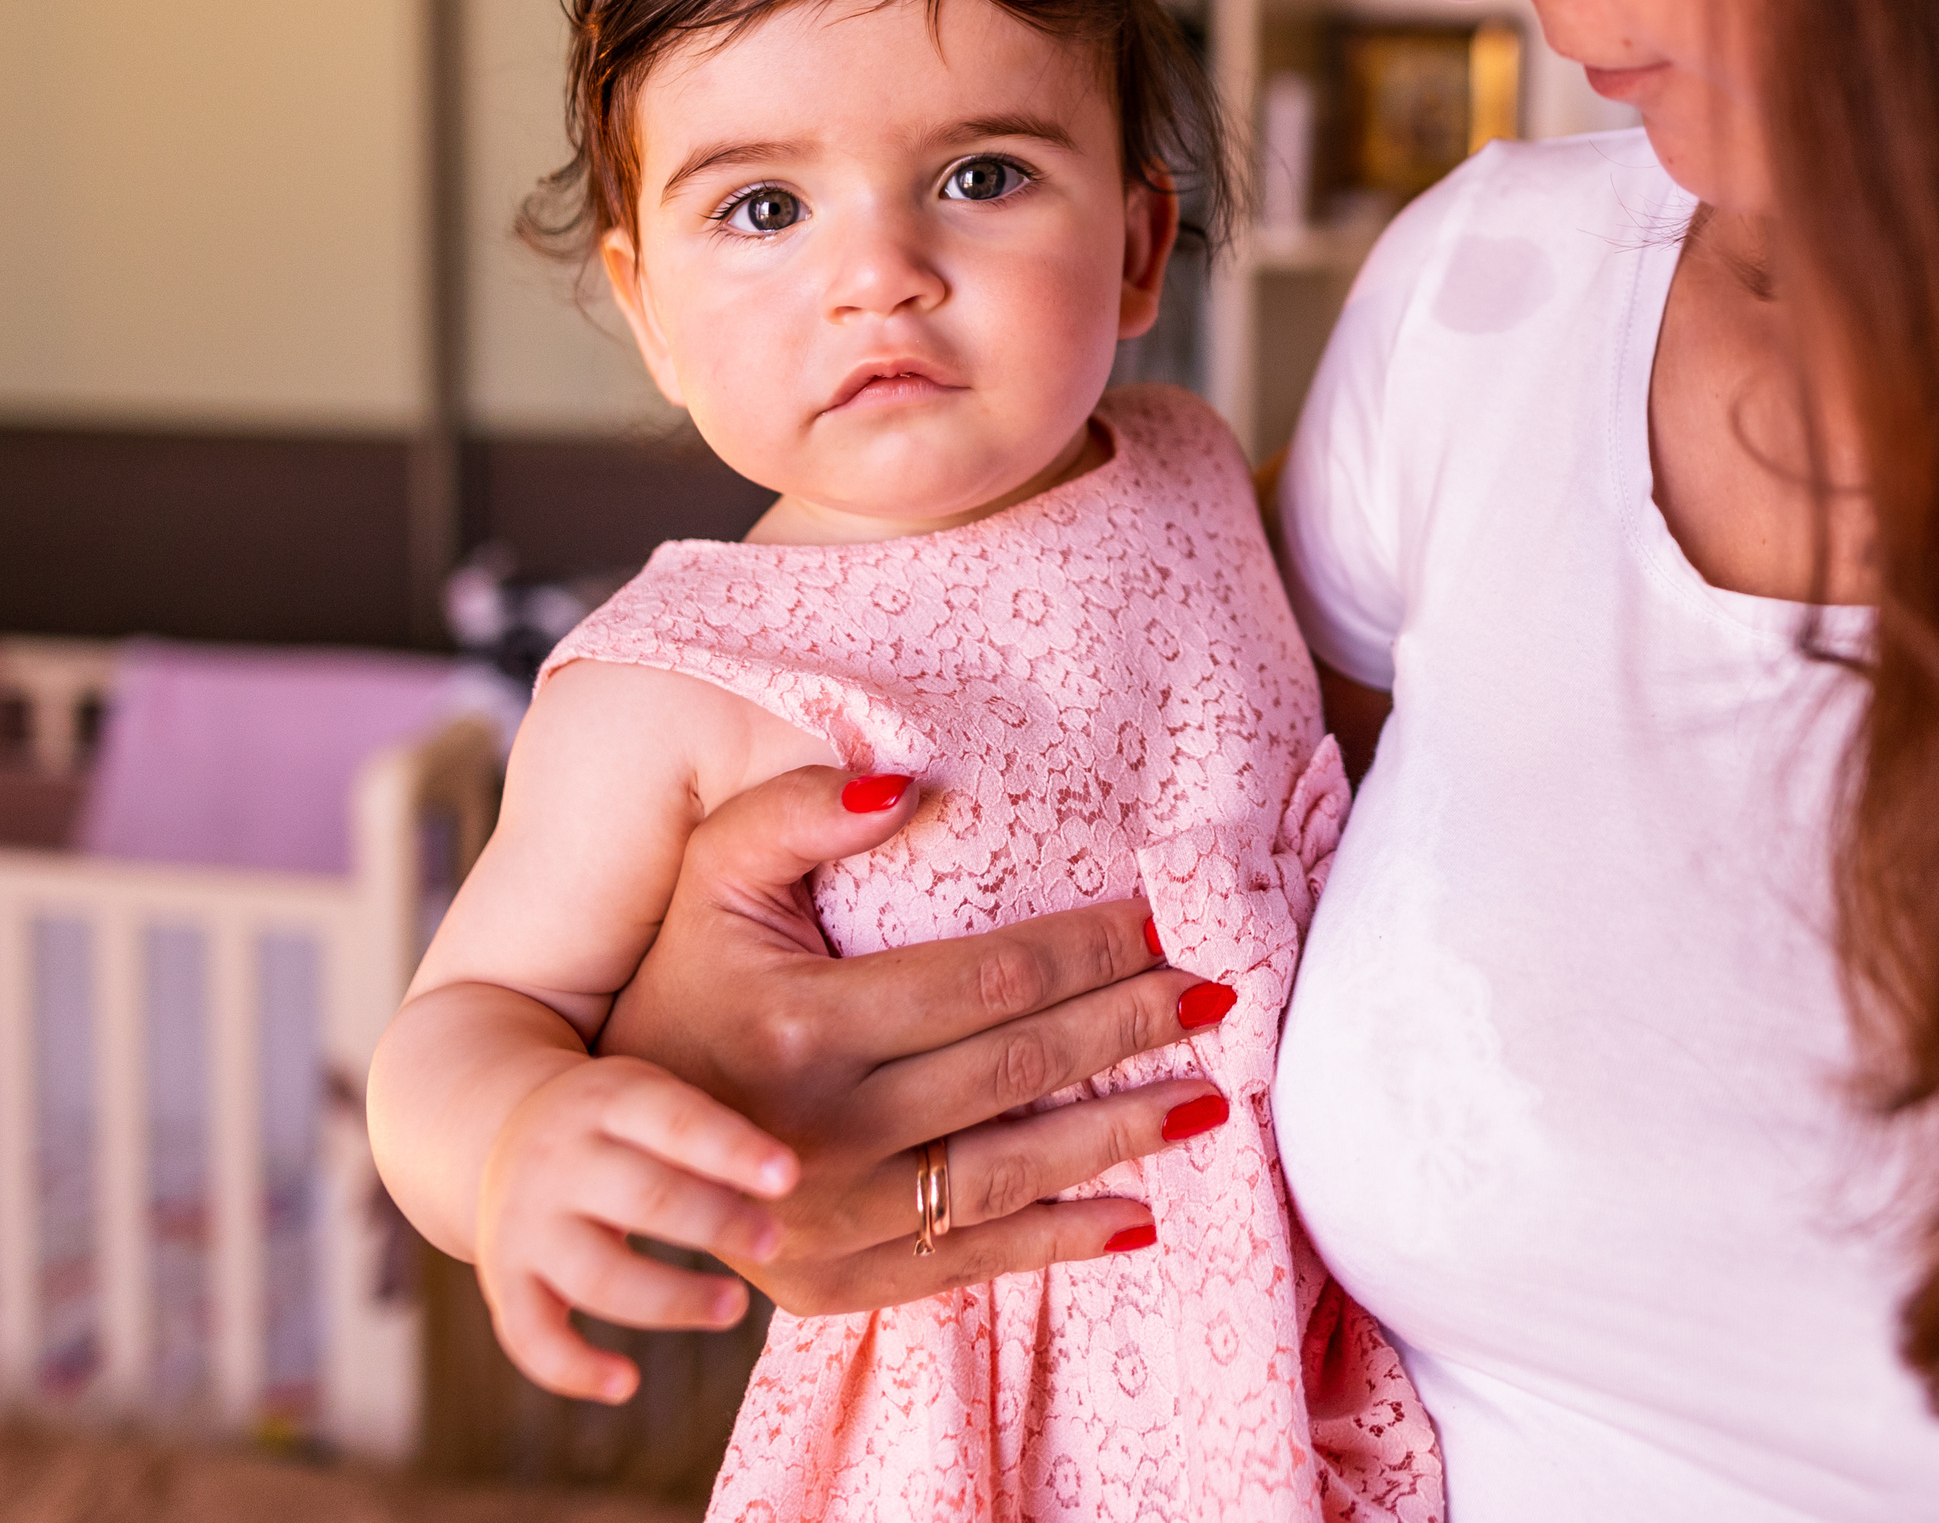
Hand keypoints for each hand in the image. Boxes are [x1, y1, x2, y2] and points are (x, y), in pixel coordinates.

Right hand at [476, 1052, 795, 1401]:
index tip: (790, 1176)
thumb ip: (718, 1124)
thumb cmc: (624, 1118)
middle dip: (714, 1223)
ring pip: (596, 1273)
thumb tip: (825, 1164)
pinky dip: (573, 1368)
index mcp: (611, 1098)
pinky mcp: (504, 1281)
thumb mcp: (657, 1091)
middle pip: (642, 1197)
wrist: (499, 1125)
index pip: (674, 1121)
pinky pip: (529, 1335)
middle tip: (777, 1242)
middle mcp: (561, 1159)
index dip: (731, 1150)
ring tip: (735, 1307)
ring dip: (668, 1298)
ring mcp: (526, 1223)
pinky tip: (625, 1385)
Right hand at [596, 766, 1237, 1316]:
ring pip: (1012, 1170)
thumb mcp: (711, 879)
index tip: (1165, 920)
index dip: (1087, 947)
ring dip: (1121, 1134)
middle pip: (1018, 1068)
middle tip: (1218, 993)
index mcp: (802, 1027)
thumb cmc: (676, 981)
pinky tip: (1140, 1217)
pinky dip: (1062, 1241)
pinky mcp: (836, 1283)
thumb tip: (907, 785)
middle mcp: (822, 1133)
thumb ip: (794, 815)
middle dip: (1130, 1024)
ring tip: (1208, 1097)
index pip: (986, 980)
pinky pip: (973, 1260)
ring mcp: (831, 1219)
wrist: (590, 1139)